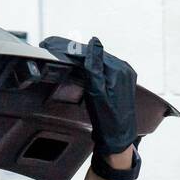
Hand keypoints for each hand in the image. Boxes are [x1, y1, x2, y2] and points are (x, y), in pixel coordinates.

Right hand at [39, 35, 139, 156]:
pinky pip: (106, 67)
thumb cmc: (107, 119)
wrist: (118, 137)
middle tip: (55, 47)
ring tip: (65, 54)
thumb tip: (93, 42)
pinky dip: (93, 65)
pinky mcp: (123, 80)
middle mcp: (125, 69)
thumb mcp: (96, 93)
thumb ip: (94, 67)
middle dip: (77, 52)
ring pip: (100, 60)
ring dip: (84, 58)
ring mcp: (125, 74)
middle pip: (97, 55)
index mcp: (119, 70)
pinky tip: (82, 65)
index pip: (92, 53)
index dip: (73, 50)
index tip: (54, 45)